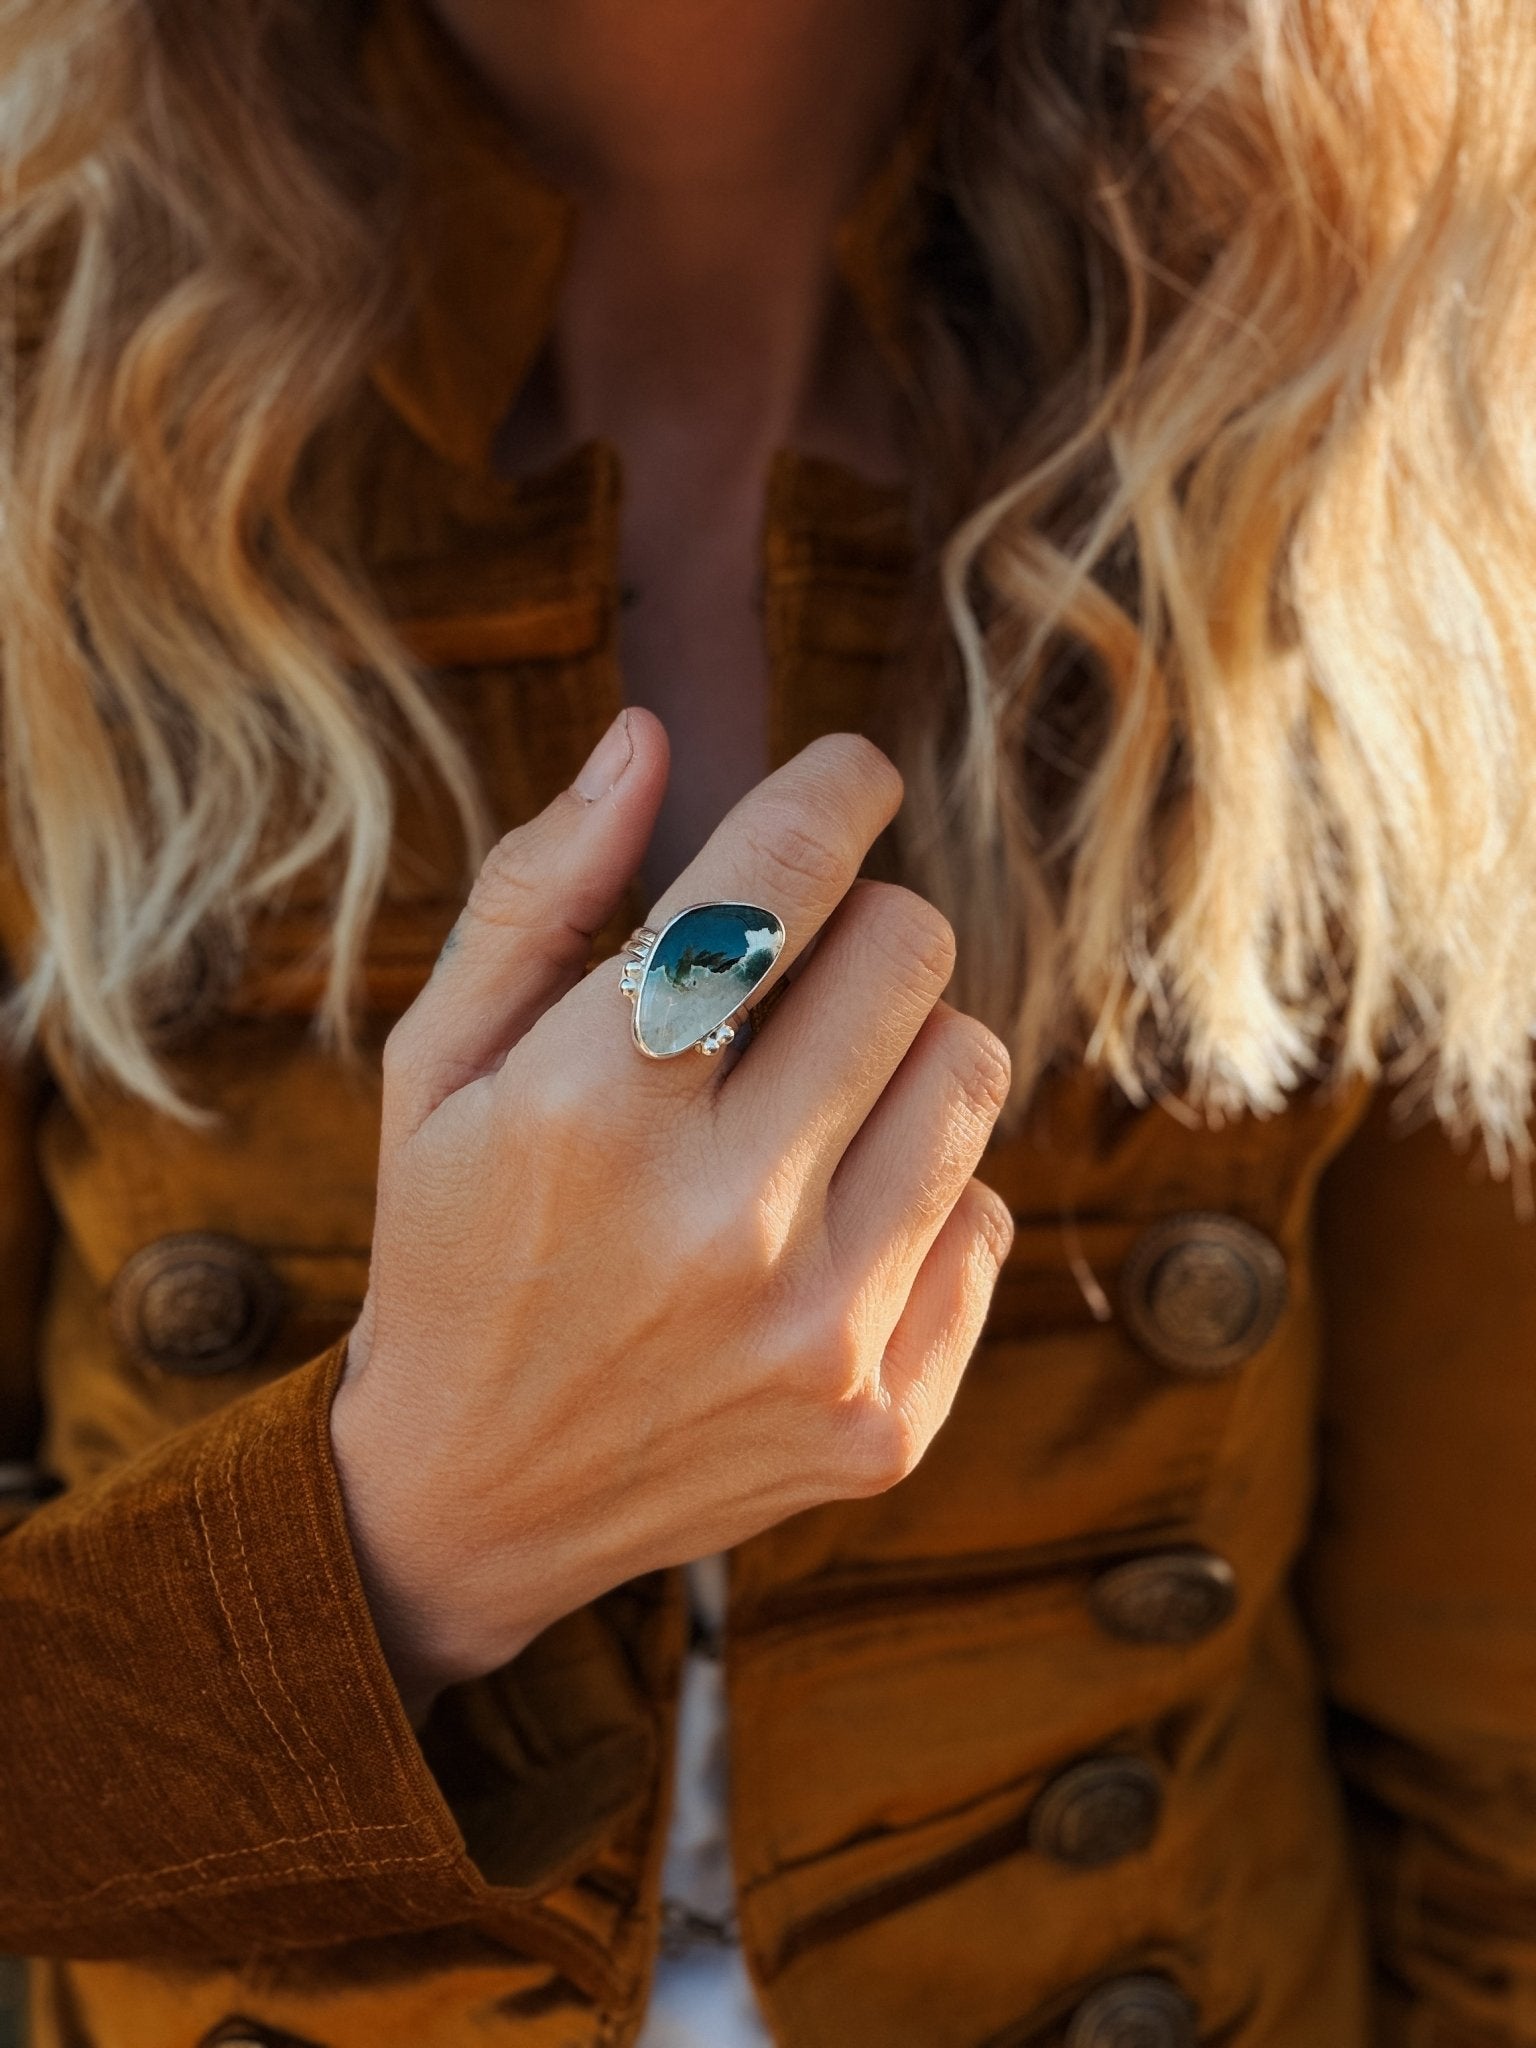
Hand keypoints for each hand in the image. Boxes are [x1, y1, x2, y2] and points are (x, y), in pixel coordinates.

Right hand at [331, 709, 1014, 1719]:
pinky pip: (988, 1218)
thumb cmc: (453, 1251)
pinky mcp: (884, 1418)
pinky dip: (922, 1196)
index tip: (849, 776)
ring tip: (812, 1102)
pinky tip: (825, 1229)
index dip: (835, 788)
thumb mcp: (437, 1068)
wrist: (472, 1504)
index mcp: (590, 1109)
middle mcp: (722, 1223)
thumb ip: (538, 894)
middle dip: (860, 928)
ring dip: (902, 1054)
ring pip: (971, 1073)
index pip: (782, 877)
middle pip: (912, 952)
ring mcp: (818, 1334)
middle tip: (798, 971)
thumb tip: (649, 739)